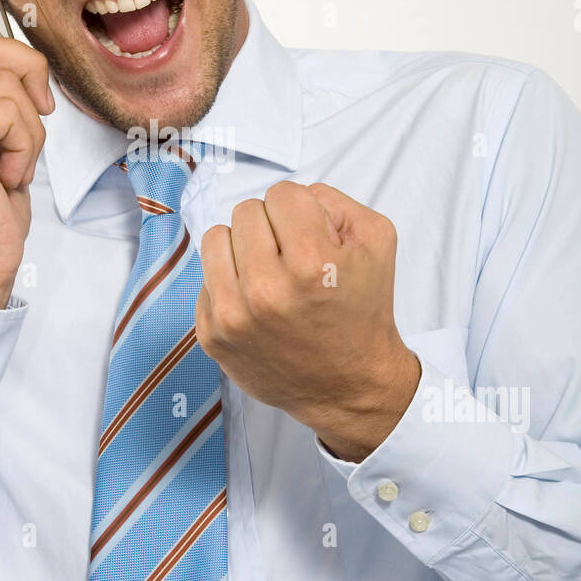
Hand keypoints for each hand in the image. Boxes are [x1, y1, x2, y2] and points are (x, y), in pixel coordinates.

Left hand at [195, 181, 420, 462]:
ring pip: (216, 238)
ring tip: (267, 273)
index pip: (282, 194)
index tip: (311, 237)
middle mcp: (267, 289)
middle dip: (271, 228)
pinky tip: (255, 303)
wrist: (349, 386)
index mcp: (311, 262)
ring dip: (242, 249)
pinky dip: (228, 283)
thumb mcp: (376, 242)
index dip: (300, 211)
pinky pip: (204, 278)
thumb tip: (291, 197)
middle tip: (291, 258)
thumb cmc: (362, 311)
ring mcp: (234, 315)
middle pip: (246, 212)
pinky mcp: (212, 335)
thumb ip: (333, 201)